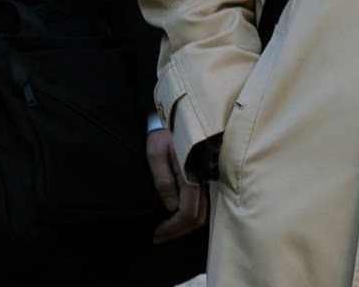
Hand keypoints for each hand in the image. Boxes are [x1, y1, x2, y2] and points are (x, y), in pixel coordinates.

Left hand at [146, 127, 206, 241]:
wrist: (177, 119)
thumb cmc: (163, 135)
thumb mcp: (156, 153)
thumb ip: (163, 180)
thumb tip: (171, 207)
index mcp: (191, 177)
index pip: (188, 212)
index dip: (173, 227)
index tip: (157, 232)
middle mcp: (201, 183)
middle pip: (196, 219)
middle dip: (176, 232)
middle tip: (157, 238)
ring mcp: (203, 183)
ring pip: (200, 215)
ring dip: (182, 228)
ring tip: (163, 233)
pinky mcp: (200, 182)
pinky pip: (199, 206)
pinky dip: (187, 219)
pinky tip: (173, 220)